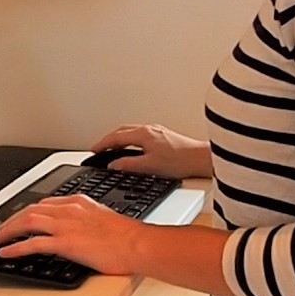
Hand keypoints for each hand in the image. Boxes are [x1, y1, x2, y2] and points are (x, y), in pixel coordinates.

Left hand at [0, 194, 142, 275]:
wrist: (139, 244)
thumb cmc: (129, 237)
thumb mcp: (103, 220)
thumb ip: (87, 221)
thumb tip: (79, 232)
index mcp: (79, 202)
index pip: (45, 203)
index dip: (27, 211)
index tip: (19, 217)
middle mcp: (69, 210)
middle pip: (31, 209)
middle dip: (12, 218)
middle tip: (2, 228)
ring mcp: (66, 226)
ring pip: (27, 221)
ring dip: (9, 230)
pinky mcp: (65, 243)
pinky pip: (33, 243)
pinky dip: (16, 247)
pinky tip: (7, 252)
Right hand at [89, 124, 212, 178]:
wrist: (201, 159)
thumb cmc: (181, 161)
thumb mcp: (149, 166)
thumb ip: (128, 165)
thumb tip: (114, 165)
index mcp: (143, 134)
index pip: (115, 137)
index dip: (102, 144)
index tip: (93, 150)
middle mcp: (149, 129)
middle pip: (122, 131)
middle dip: (108, 140)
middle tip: (99, 149)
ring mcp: (156, 131)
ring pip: (131, 132)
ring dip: (119, 139)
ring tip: (112, 149)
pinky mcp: (162, 136)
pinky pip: (139, 135)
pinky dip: (129, 140)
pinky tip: (132, 148)